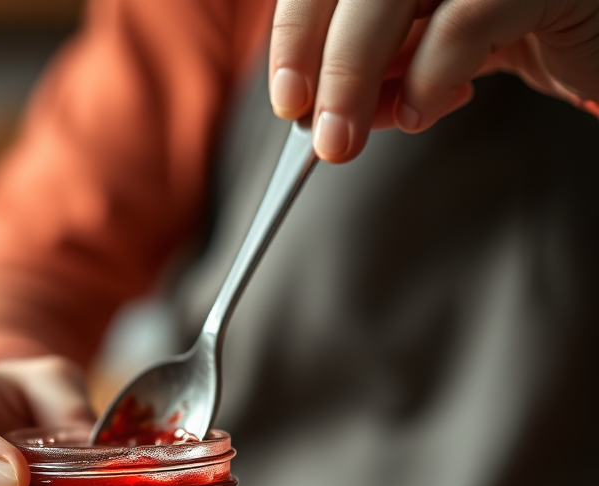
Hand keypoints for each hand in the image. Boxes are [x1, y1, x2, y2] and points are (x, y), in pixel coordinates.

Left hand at [268, 0, 598, 161]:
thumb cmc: (529, 29)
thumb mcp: (435, 50)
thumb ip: (380, 67)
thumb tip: (314, 112)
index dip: (297, 31)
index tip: (287, 97)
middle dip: (320, 61)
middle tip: (317, 134)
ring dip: (355, 75)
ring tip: (347, 138)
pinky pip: (467, 17)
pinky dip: (433, 73)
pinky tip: (429, 110)